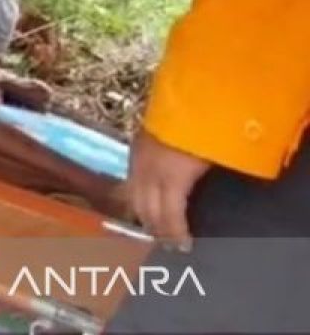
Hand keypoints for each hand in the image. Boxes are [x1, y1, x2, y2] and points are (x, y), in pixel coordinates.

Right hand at [127, 128, 211, 251]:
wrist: (190, 93)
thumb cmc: (206, 129)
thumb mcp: (209, 161)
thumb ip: (199, 185)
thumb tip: (200, 207)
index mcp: (170, 177)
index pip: (168, 216)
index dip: (175, 234)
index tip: (184, 246)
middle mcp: (149, 170)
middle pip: (147, 210)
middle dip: (156, 229)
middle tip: (167, 244)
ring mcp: (139, 158)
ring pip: (133, 196)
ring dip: (142, 214)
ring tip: (153, 227)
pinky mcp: (134, 147)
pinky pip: (130, 179)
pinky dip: (136, 194)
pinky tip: (142, 199)